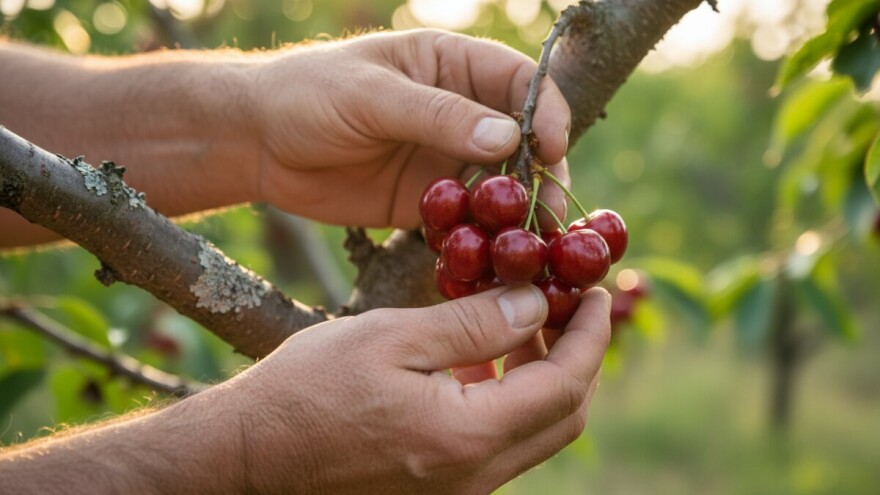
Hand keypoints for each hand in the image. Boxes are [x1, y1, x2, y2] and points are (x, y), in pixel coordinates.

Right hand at [213, 285, 610, 492]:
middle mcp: (474, 478)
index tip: (599, 293)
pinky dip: (510, 403)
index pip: (565, 386)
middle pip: (563, 419)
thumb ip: (475, 323)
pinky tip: (481, 366)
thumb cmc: (309, 388)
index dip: (592, 337)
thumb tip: (538, 303)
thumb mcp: (393, 336)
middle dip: (579, 359)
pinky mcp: (438, 493)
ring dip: (544, 379)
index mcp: (467, 437)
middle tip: (567, 306)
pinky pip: (498, 449)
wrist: (251, 454)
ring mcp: (457, 493)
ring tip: (523, 326)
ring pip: (534, 436)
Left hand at [250, 29, 571, 228]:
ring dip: (516, 217)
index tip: (551, 148)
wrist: (258, 142)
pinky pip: (465, 223)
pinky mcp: (427, 203)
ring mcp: (446, 161)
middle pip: (523, 143)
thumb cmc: (309, 94)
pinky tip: (489, 264)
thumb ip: (437, 115)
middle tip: (550, 215)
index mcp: (452, 67)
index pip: (520, 82)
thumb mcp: (371, 96)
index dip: (546, 112)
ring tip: (529, 249)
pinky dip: (480, 242)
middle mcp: (460, 114)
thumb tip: (507, 141)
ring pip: (499, 189)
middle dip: (541, 176)